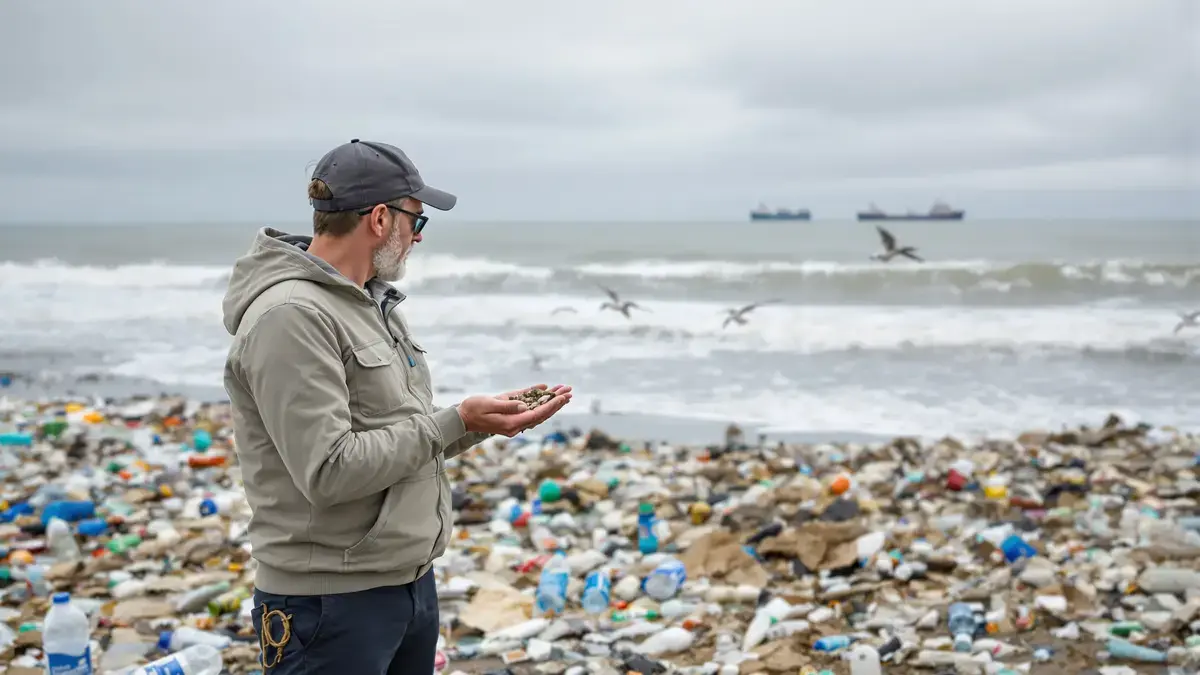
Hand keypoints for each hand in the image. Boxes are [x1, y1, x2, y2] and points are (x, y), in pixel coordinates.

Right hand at [458, 384, 572, 437]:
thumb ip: (508, 406)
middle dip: (556, 403)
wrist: (462, 417)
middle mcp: (516, 424)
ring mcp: (514, 420)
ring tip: (564, 391)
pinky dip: (538, 397)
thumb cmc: (473, 409)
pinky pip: (528, 406)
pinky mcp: (510, 414)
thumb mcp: (490, 405)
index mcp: (512, 423)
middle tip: (569, 392)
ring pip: (537, 410)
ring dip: (550, 401)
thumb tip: (525, 407)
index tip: (563, 397)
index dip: (551, 405)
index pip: (537, 414)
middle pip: (541, 413)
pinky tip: (546, 389)